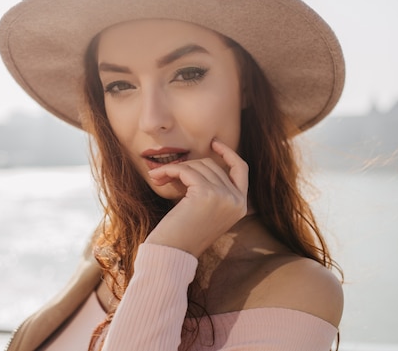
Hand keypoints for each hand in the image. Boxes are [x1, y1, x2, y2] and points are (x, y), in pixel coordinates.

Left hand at [144, 139, 248, 256]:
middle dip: (187, 166)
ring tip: (158, 177)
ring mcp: (224, 196)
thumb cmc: (183, 235)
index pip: (241, 169)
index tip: (213, 143)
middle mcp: (237, 201)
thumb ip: (212, 190)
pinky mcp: (207, 193)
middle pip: (213, 165)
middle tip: (165, 173)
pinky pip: (186, 170)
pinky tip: (157, 177)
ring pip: (199, 166)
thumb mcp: (205, 211)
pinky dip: (169, 170)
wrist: (172, 254)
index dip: (228, 153)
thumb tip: (200, 161)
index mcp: (241, 206)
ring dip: (175, 169)